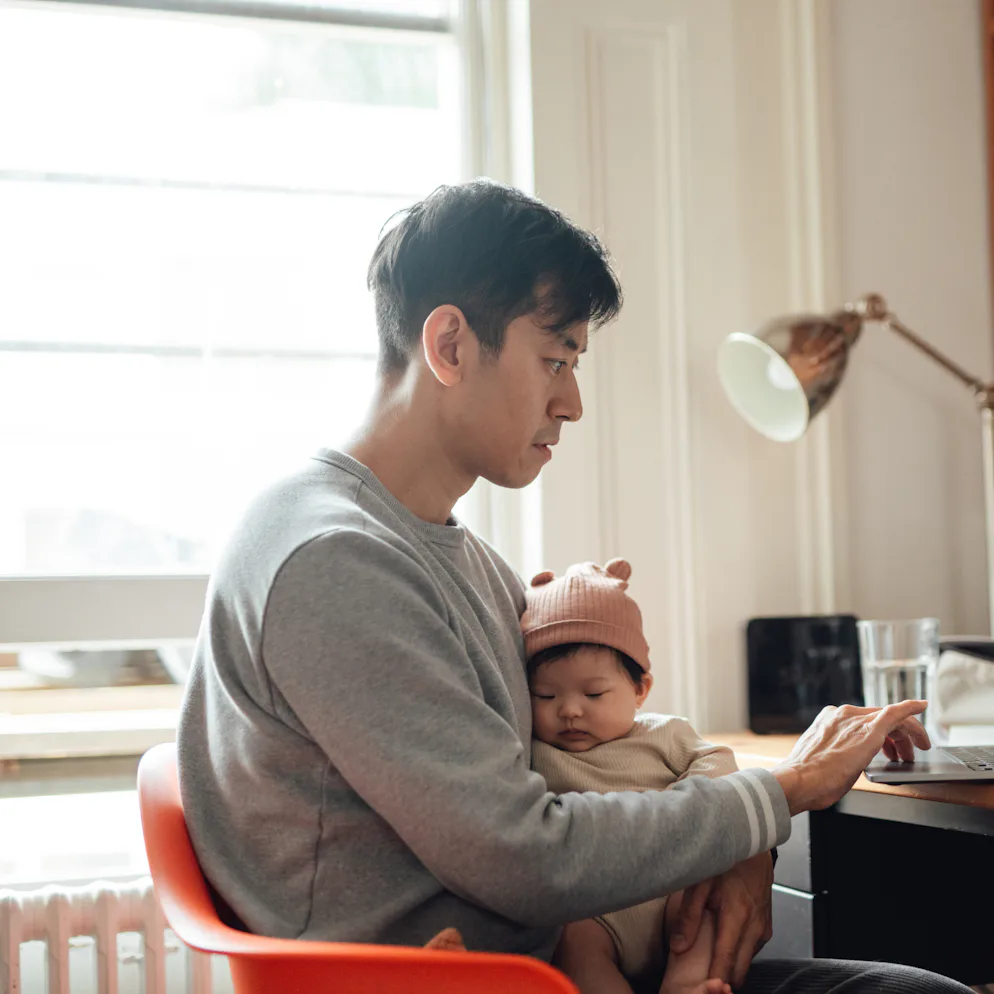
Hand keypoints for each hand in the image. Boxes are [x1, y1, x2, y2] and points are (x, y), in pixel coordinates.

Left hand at [669, 851, 772, 987]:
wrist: (754, 844)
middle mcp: (755, 925)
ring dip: (731, 968)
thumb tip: (678, 946)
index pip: (726, 959)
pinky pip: (752, 950)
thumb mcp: (700, 881)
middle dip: (723, 980)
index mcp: (738, 915)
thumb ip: (688, 915)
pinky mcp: (766, 926)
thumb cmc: (726, 858)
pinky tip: (723, 948)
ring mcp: (763, 927)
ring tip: (709, 968)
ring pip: (747, 961)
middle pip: (740, 969)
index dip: (716, 979)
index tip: (706, 990)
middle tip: (703, 984)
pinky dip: (738, 955)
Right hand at [773, 700, 929, 814]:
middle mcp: (843, 714)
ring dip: (905, 737)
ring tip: (909, 756)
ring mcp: (856, 720)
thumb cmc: (808, 777)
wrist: (799, 780)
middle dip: (896, 738)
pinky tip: (922, 706)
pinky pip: (896, 713)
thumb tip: (848, 761)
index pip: (864, 719)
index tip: (889, 741)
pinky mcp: (870, 731)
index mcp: (829, 718)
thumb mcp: (822, 757)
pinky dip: (910, 708)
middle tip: (904, 757)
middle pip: (880, 718)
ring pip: (891, 719)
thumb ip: (837, 750)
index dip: (881, 731)